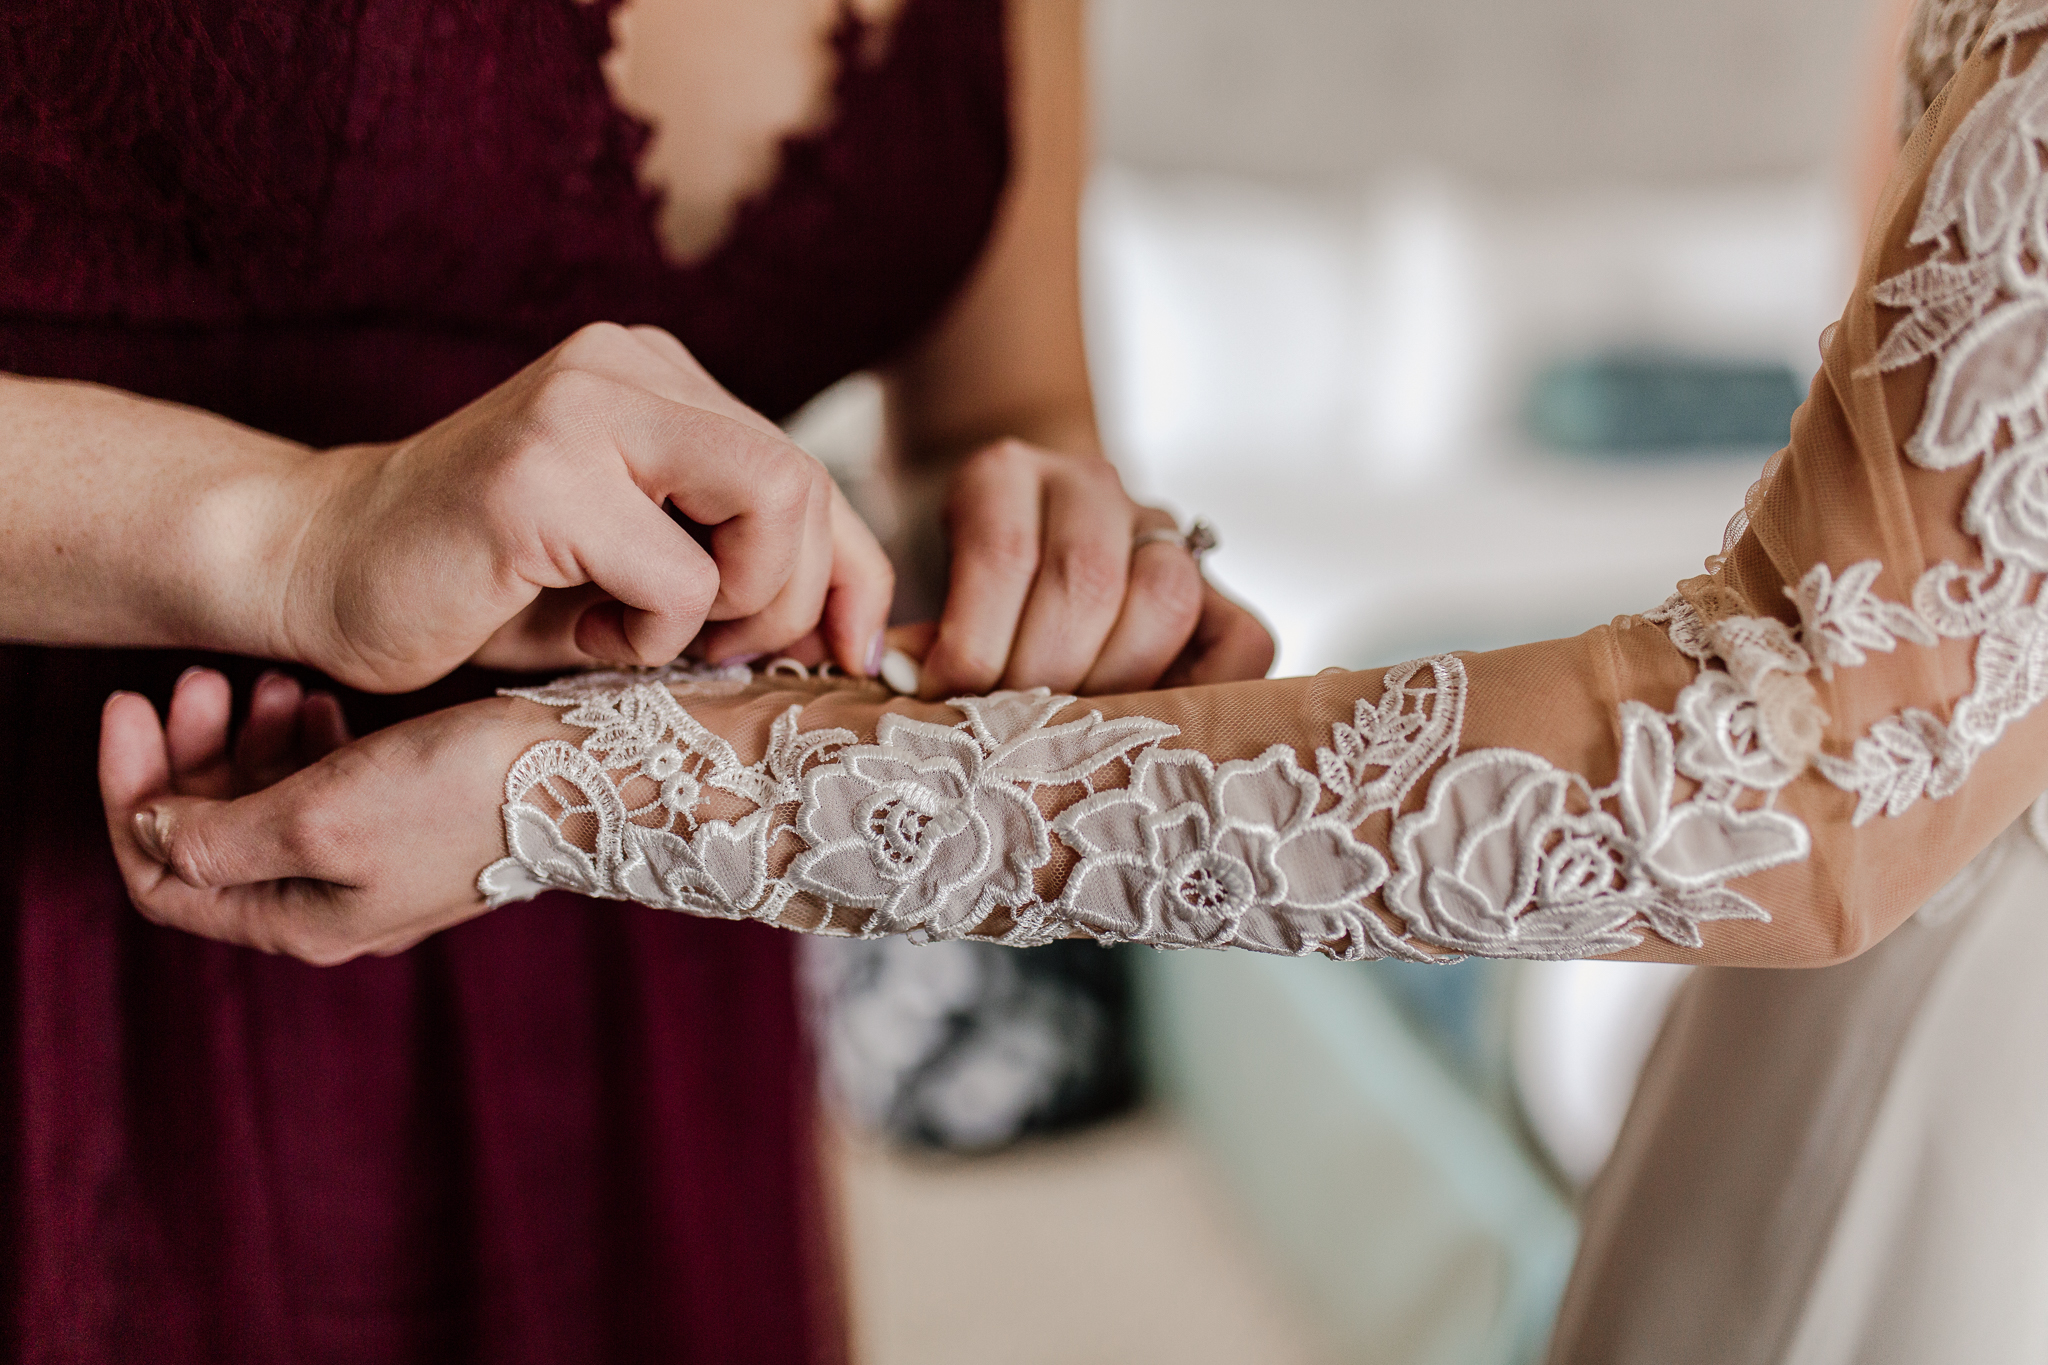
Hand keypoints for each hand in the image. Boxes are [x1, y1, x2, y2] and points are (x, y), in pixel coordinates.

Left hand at [98, 668, 528, 963]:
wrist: (592, 773)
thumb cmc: (463, 793)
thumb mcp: (321, 815)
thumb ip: (220, 834)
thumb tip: (153, 831)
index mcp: (303, 922)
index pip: (166, 880)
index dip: (131, 797)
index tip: (130, 708)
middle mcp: (335, 907)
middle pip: (217, 840)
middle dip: (193, 757)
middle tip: (200, 680)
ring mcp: (377, 867)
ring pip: (274, 808)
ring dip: (252, 741)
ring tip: (270, 681)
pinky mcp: (415, 826)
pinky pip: (330, 790)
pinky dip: (307, 743)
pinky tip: (323, 699)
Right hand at [276, 323, 892, 691]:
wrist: (316, 568)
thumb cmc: (485, 588)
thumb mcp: (640, 570)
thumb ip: (741, 573)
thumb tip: (864, 633)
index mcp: (659, 378)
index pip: (811, 471)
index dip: (856, 576)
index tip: (846, 656)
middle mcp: (627, 365)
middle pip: (807, 481)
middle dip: (791, 599)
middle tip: (716, 655)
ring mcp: (582, 408)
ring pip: (772, 507)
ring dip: (731, 613)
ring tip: (641, 637)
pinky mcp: (539, 476)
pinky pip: (680, 579)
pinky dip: (650, 640)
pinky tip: (579, 633)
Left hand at [913, 440, 1273, 697]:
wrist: (1034, 546)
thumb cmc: (970, 599)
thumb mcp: (932, 597)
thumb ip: (927, 639)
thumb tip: (902, 686)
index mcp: (1005, 474)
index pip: (1003, 553)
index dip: (976, 643)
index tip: (946, 697)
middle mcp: (1092, 485)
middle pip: (1084, 580)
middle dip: (1042, 674)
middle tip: (1010, 726)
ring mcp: (1162, 530)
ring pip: (1163, 600)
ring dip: (1114, 681)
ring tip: (1072, 725)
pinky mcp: (1219, 586)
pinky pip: (1242, 640)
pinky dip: (1205, 689)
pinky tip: (1156, 719)